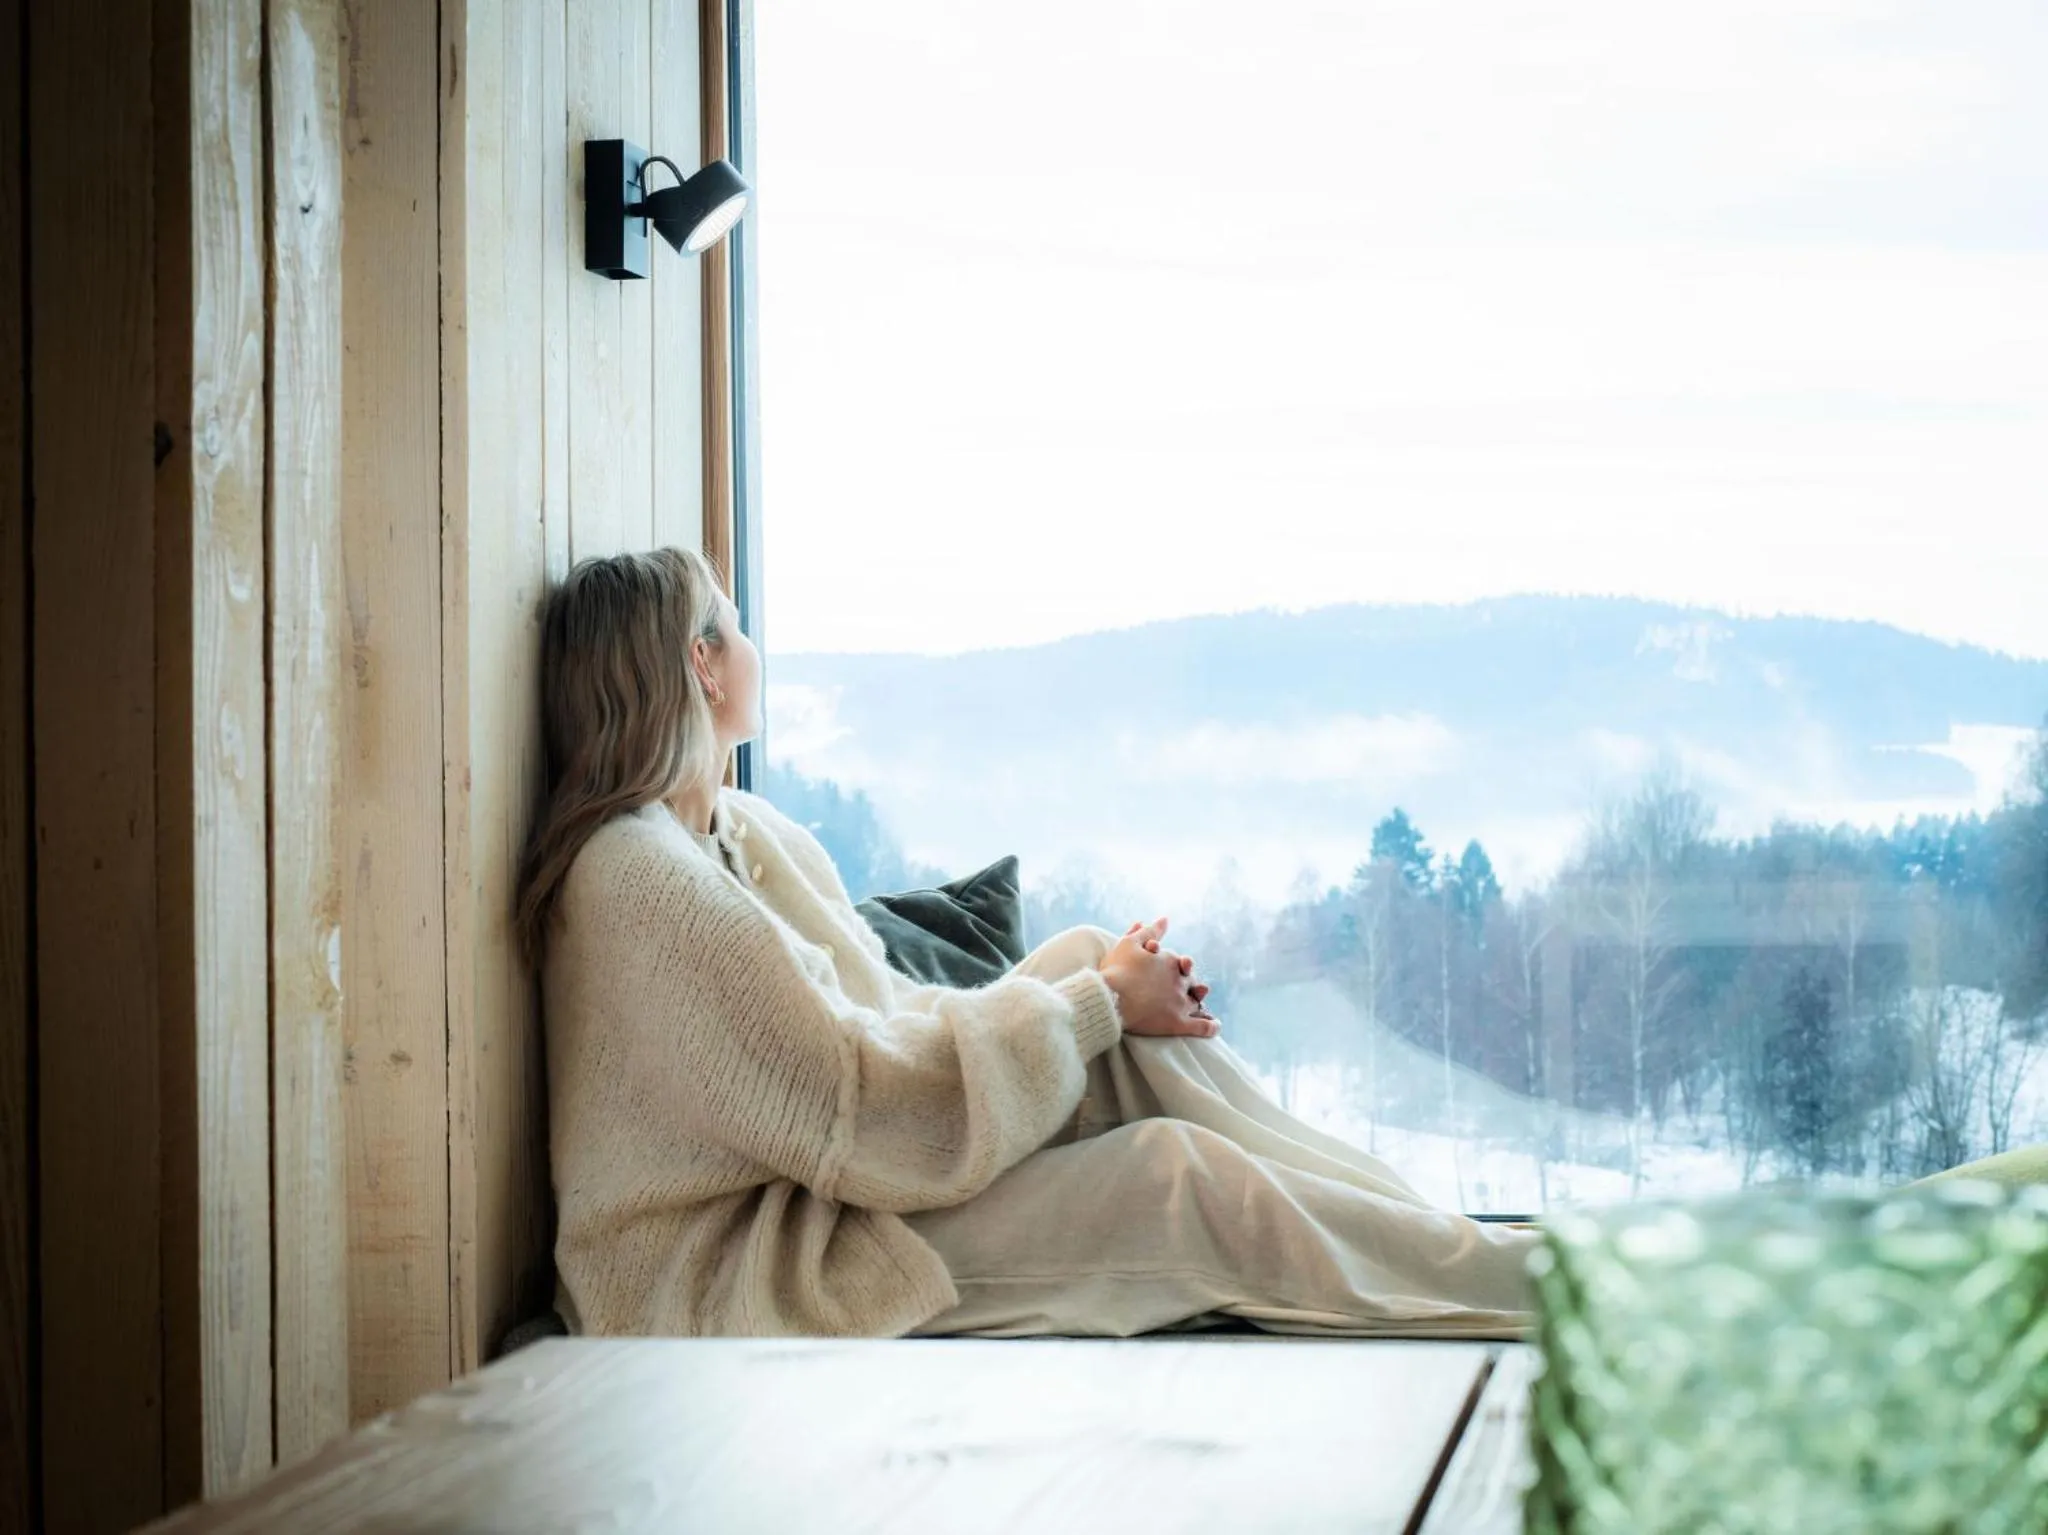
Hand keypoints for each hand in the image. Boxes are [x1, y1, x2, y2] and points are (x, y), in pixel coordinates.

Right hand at [1099, 917, 1219, 1038]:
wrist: (1110, 998)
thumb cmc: (1116, 969)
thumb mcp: (1130, 943)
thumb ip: (1150, 931)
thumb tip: (1165, 919)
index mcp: (1170, 961)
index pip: (1181, 964)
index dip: (1179, 966)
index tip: (1175, 968)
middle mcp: (1180, 981)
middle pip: (1191, 982)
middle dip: (1191, 982)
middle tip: (1190, 985)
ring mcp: (1181, 1003)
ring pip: (1197, 1002)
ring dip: (1201, 1001)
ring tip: (1203, 1003)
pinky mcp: (1178, 1023)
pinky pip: (1201, 1027)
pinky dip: (1211, 1027)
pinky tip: (1216, 1026)